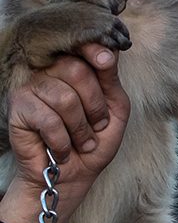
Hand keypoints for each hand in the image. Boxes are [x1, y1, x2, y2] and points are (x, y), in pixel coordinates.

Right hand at [2, 44, 129, 222]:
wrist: (71, 175)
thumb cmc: (94, 141)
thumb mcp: (115, 110)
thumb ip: (112, 81)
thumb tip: (108, 53)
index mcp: (74, 68)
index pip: (82, 46)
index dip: (94, 49)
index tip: (106, 60)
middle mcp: (50, 73)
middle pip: (76, 70)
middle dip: (95, 104)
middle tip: (97, 126)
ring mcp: (31, 88)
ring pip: (64, 97)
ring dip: (80, 128)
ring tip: (81, 142)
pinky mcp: (18, 108)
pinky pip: (48, 119)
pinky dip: (62, 140)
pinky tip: (61, 149)